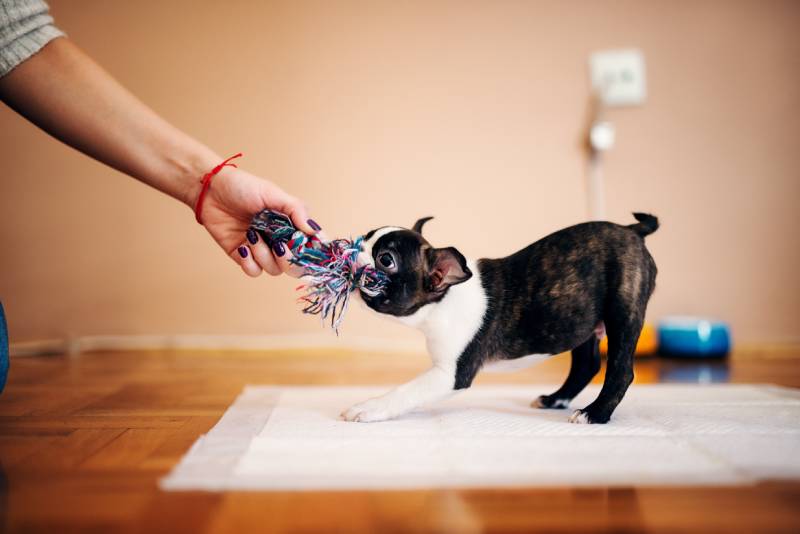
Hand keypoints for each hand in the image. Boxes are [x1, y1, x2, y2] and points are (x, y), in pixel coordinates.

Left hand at [195, 166, 322, 276]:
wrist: (211, 189)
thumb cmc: (243, 187)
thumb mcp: (274, 194)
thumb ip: (296, 211)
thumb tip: (315, 231)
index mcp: (291, 226)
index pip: (310, 246)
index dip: (313, 252)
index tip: (311, 249)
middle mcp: (279, 240)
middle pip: (295, 266)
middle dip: (290, 260)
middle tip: (280, 246)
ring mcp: (261, 250)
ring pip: (274, 269)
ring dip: (264, 255)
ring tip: (252, 234)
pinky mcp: (242, 256)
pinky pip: (253, 271)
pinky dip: (249, 262)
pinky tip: (243, 245)